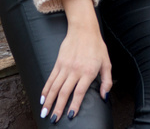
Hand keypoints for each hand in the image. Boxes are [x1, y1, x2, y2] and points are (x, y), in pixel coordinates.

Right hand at [40, 0, 112, 122]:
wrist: (83, 29)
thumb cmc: (97, 46)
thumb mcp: (107, 63)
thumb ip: (107, 81)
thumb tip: (105, 96)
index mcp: (87, 72)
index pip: (79, 92)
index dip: (74, 105)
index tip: (70, 116)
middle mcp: (75, 70)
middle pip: (64, 92)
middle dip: (57, 108)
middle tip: (53, 119)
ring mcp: (65, 67)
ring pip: (54, 87)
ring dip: (48, 101)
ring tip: (44, 112)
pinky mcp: (58, 63)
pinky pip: (51, 78)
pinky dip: (46, 89)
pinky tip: (42, 98)